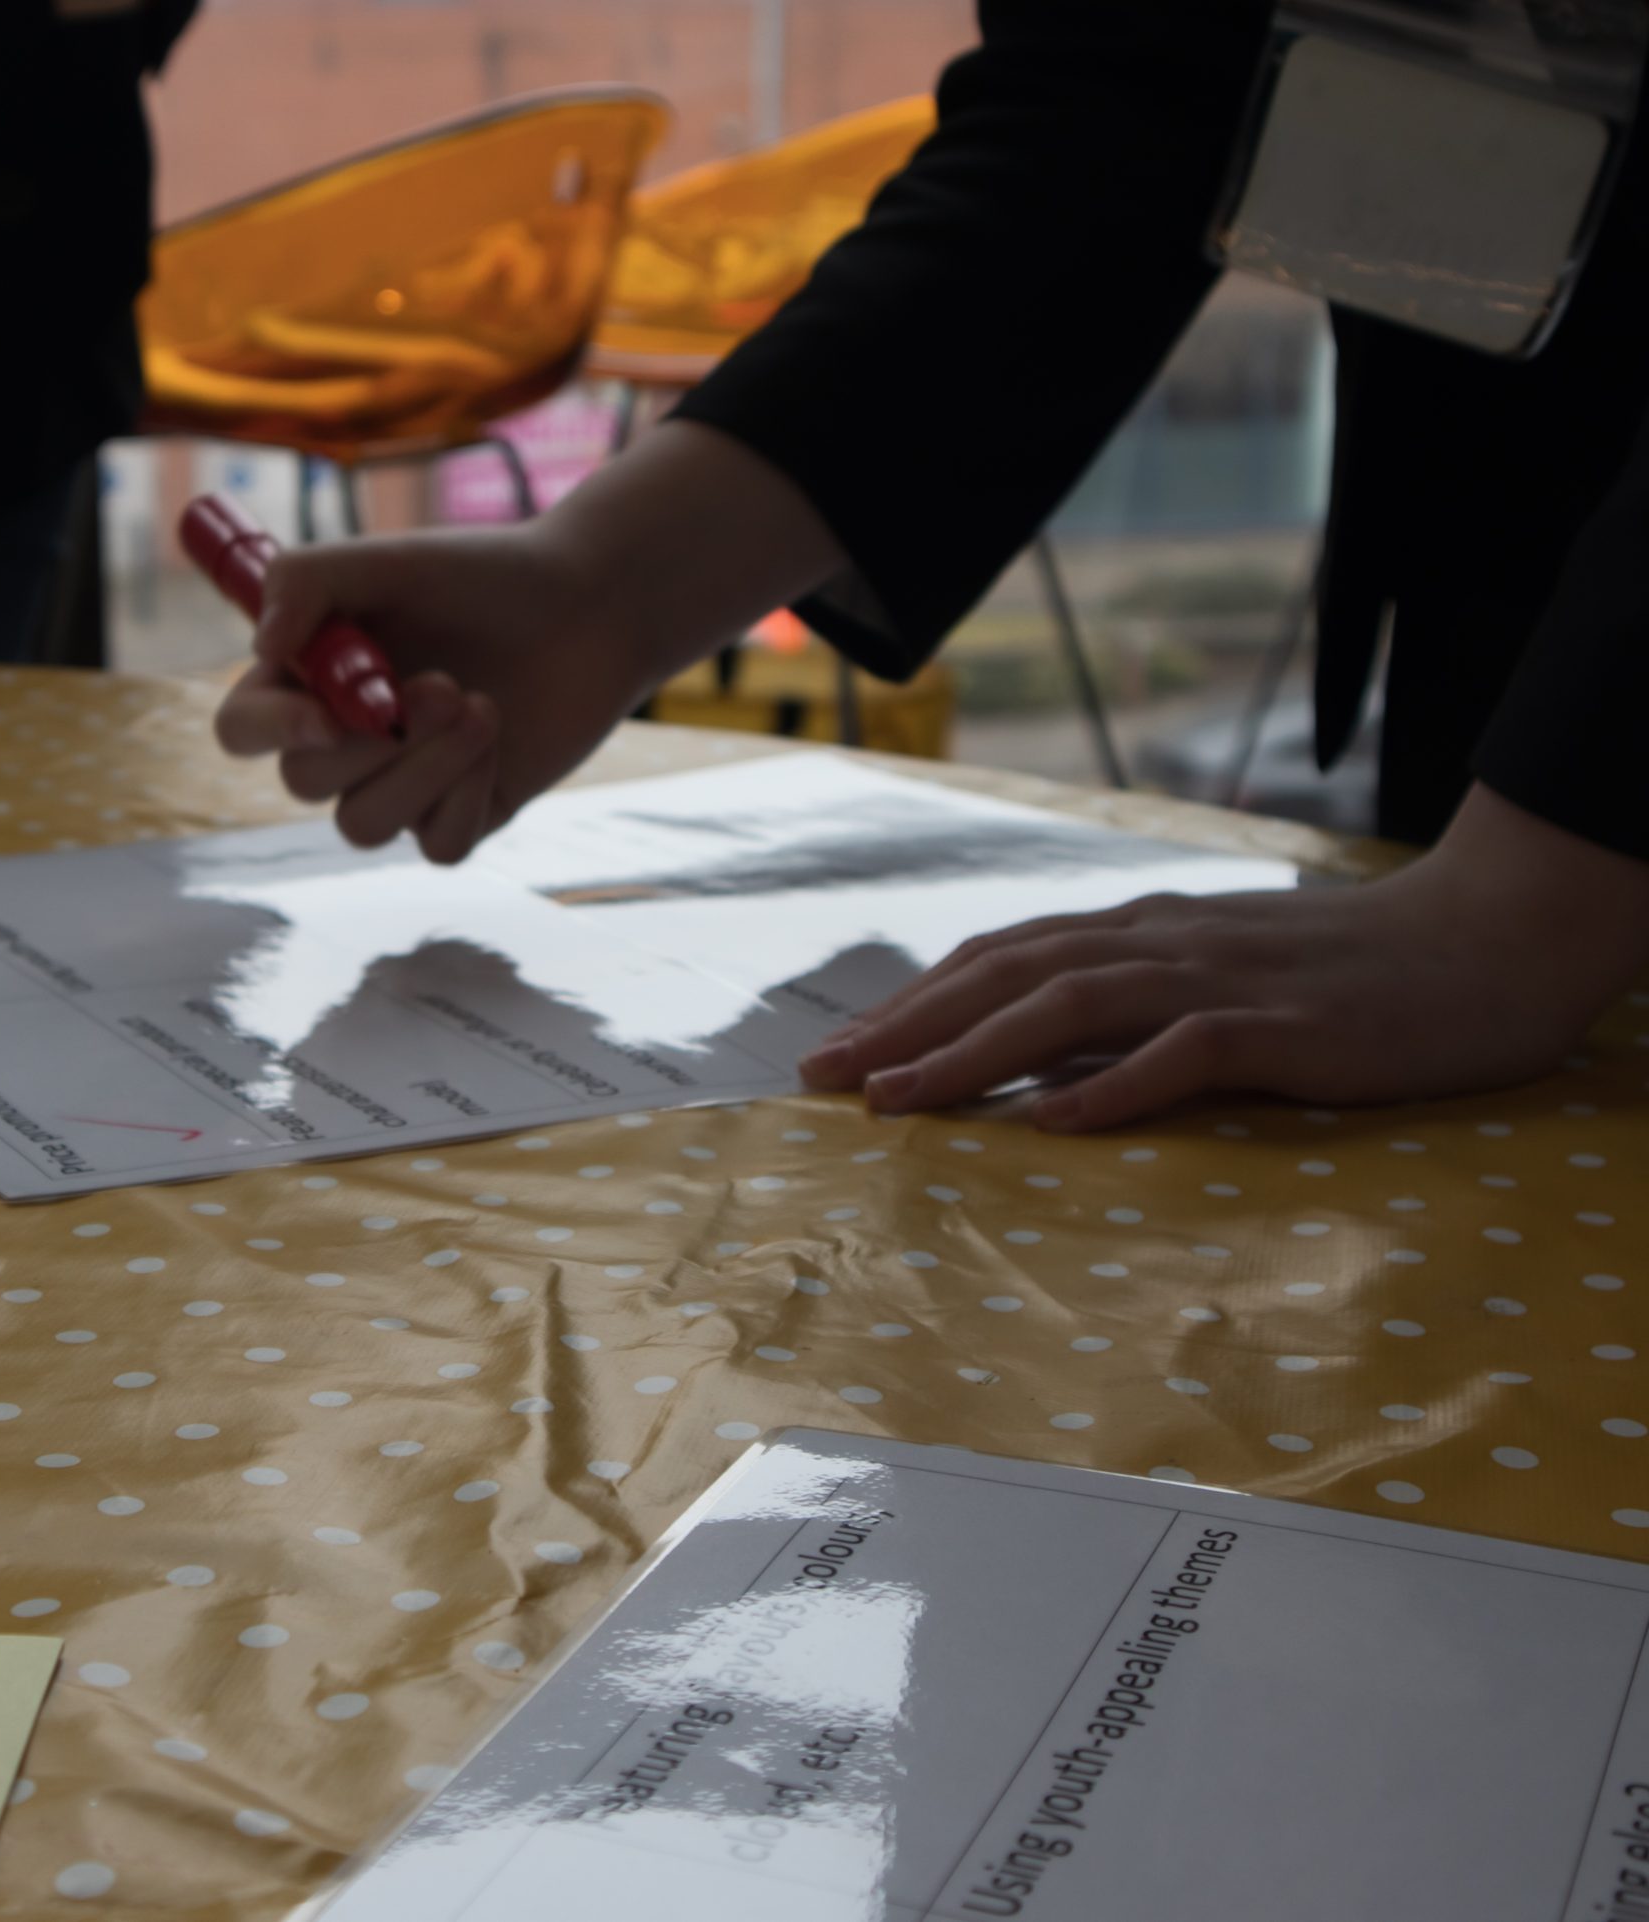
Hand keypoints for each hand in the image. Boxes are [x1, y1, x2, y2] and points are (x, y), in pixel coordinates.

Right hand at [212, 523, 654, 863]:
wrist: (591, 606)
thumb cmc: (483, 576)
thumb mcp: (391, 559)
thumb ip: (310, 580)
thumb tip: (263, 645)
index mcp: (309, 679)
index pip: (244, 728)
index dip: (269, 731)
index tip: (326, 717)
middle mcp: (345, 739)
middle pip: (304, 782)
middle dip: (374, 742)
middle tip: (444, 684)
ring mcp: (402, 784)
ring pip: (365, 826)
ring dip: (425, 768)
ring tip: (481, 705)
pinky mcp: (461, 813)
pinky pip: (438, 845)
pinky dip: (470, 794)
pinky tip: (501, 741)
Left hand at [798, 784, 1648, 1130]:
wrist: (1483, 940)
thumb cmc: (1342, 974)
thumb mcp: (1214, 979)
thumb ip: (1129, 1010)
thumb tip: (1030, 1067)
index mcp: (1140, 933)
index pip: (1001, 959)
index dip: (912, 1001)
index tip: (836, 1052)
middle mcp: (1161, 943)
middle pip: (1008, 975)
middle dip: (907, 1025)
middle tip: (823, 1077)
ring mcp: (1220, 979)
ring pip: (1071, 1004)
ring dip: (974, 1053)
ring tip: (899, 1099)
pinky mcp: (1285, 1024)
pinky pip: (1186, 1052)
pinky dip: (1113, 1085)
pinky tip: (1053, 1121)